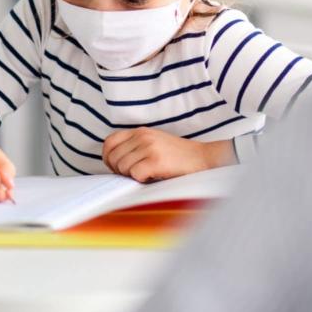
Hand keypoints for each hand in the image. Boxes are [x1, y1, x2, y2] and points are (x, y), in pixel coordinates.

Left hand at [102, 128, 234, 182]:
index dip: (108, 157)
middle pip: (113, 157)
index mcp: (140, 131)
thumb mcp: (153, 142)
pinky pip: (135, 174)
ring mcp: (149, 147)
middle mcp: (142, 136)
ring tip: (146, 175)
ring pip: (122, 167)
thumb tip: (113, 162)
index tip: (115, 167)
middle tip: (132, 175)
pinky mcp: (156, 161)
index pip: (109, 142)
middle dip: (118, 170)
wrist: (203, 158)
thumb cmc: (178, 156)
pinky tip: (152, 177)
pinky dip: (141, 180)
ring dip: (131, 176)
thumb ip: (135, 146)